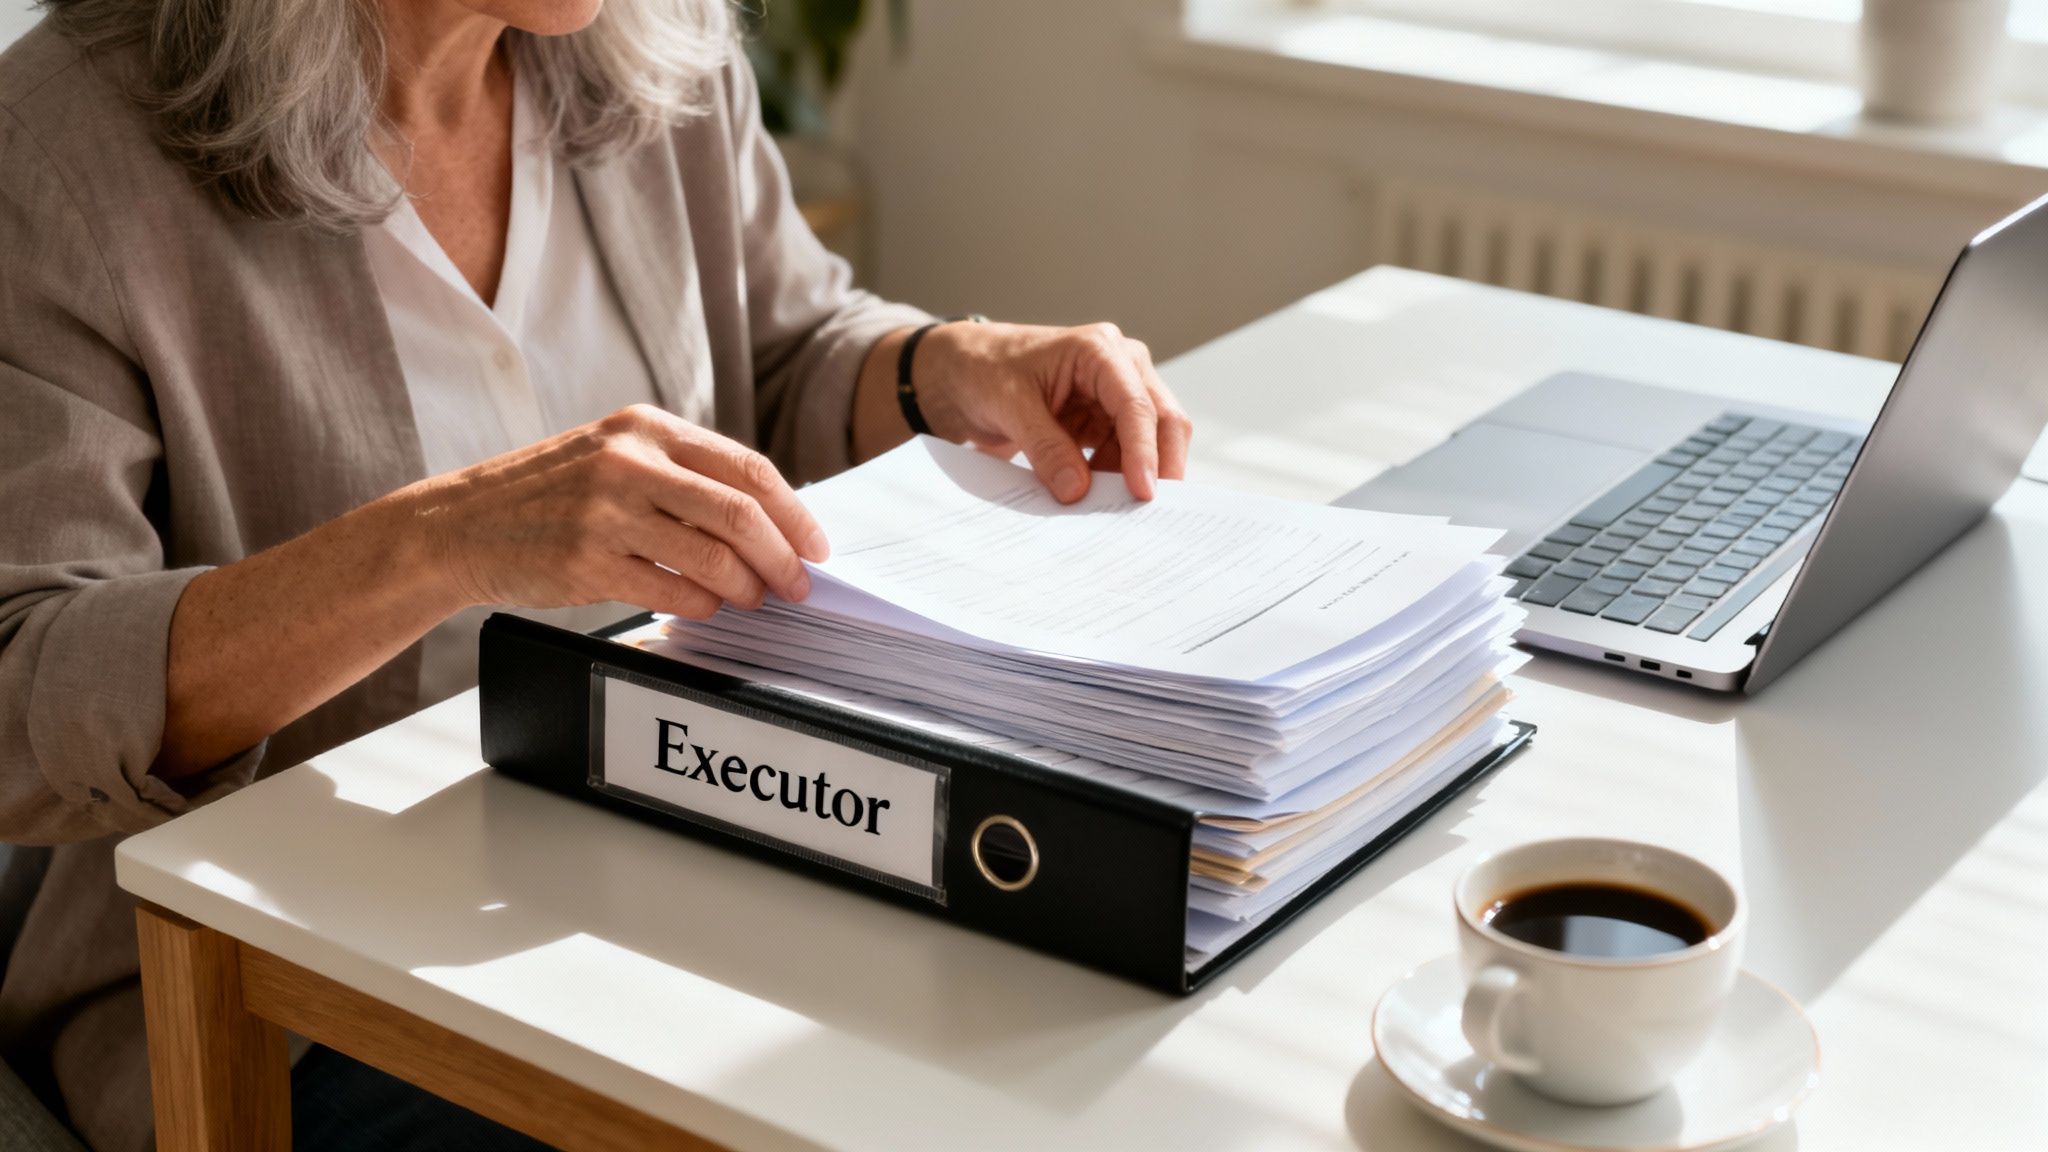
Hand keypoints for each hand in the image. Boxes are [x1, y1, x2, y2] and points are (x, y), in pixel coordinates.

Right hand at [405, 405, 826, 618]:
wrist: (460, 523)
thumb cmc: (547, 494)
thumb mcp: (613, 455)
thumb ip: (681, 474)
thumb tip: (767, 520)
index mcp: (646, 427)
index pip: (748, 469)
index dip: (794, 513)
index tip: (816, 546)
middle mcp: (629, 461)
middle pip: (740, 512)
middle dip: (782, 556)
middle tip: (798, 585)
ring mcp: (606, 511)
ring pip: (711, 556)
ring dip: (746, 587)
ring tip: (753, 600)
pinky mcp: (586, 561)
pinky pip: (670, 590)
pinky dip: (702, 605)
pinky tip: (706, 607)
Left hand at [910, 320, 1192, 502]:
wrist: (966, 372)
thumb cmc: (987, 369)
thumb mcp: (1010, 406)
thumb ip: (1046, 448)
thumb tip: (1077, 491)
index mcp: (1099, 350)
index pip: (1136, 404)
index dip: (1144, 450)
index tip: (1143, 491)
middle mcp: (1119, 366)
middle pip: (1162, 419)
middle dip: (1160, 464)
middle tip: (1149, 510)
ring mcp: (1115, 394)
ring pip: (1149, 440)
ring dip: (1132, 474)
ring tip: (1108, 507)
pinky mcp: (1106, 418)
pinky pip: (1124, 452)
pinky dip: (1115, 476)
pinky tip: (1096, 495)